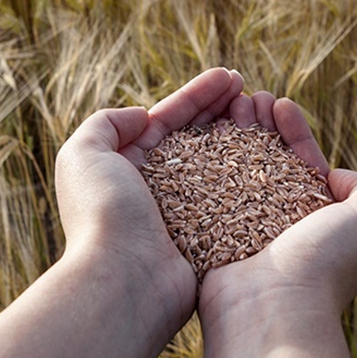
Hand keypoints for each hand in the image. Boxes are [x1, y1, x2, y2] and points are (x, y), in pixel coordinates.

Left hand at [55, 68, 243, 326]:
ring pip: (219, 165)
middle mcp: (155, 190)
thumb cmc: (102, 214)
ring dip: (241, 135)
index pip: (166, 121)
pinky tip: (273, 152)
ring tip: (266, 111)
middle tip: (250, 88)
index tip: (229, 76)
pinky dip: (254, 174)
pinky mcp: (210, 238)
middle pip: (195, 138)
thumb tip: (141, 115)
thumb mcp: (83, 154)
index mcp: (125, 169)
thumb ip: (105, 123)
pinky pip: (235, 198)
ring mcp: (185, 215)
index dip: (197, 96)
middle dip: (222, 109)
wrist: (125, 281)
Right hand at [198, 91, 356, 327]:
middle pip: (268, 163)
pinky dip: (207, 162)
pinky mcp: (211, 239)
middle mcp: (281, 229)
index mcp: (319, 224)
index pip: (305, 165)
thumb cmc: (325, 262)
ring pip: (237, 173)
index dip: (293, 131)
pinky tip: (204, 135)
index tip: (279, 103)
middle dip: (260, 126)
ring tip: (229, 106)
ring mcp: (243, 234)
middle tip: (247, 98)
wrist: (272, 309)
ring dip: (235, 136)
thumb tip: (334, 177)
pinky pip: (209, 193)